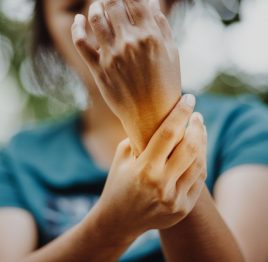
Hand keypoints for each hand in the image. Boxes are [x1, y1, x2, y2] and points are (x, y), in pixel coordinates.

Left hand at [71, 0, 180, 153]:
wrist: (152, 115)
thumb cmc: (166, 84)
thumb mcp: (171, 53)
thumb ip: (161, 25)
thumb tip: (150, 0)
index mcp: (150, 35)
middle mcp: (129, 42)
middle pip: (112, 3)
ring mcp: (111, 56)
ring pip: (95, 18)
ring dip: (96, 5)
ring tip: (99, 3)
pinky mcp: (98, 70)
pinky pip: (81, 42)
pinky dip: (77, 28)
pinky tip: (79, 19)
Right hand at [92, 95, 206, 238]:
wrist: (118, 220)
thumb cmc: (118, 183)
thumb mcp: (122, 156)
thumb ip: (140, 137)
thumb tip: (159, 117)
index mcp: (143, 169)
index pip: (168, 133)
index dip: (180, 113)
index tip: (189, 98)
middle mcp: (161, 185)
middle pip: (190, 147)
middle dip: (197, 126)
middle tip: (196, 116)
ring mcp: (175, 199)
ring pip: (199, 163)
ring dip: (202, 142)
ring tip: (199, 130)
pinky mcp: (183, 208)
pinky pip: (199, 179)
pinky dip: (200, 161)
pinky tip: (198, 150)